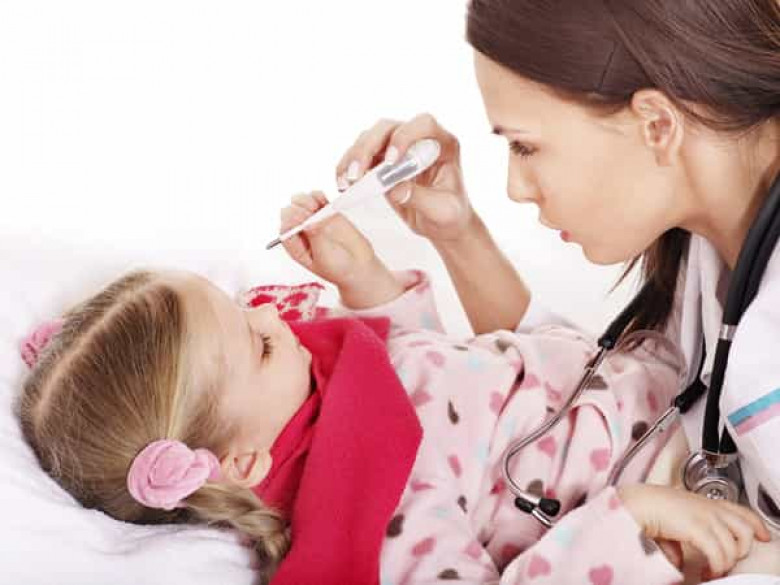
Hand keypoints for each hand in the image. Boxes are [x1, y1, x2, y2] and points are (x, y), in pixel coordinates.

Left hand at [280, 191, 377, 287]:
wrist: (359, 265)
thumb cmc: (339, 269)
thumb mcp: (324, 257)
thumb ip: (316, 238)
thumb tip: (308, 223)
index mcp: (296, 247)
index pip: (285, 229)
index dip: (290, 221)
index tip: (301, 219)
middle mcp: (302, 232)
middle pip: (290, 212)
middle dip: (298, 208)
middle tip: (310, 212)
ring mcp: (313, 221)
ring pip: (300, 202)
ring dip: (306, 200)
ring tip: (316, 206)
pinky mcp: (326, 213)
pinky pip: (316, 199)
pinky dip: (317, 196)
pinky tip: (321, 201)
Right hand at [335, 114, 475, 243]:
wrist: (443, 224)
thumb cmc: (451, 214)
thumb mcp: (442, 211)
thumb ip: (421, 198)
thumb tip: (394, 189)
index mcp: (443, 144)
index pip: (424, 124)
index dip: (404, 136)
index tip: (391, 161)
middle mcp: (419, 140)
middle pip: (388, 127)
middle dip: (368, 148)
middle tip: (357, 175)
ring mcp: (399, 148)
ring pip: (369, 138)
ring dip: (354, 158)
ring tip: (346, 182)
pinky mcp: (382, 161)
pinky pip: (361, 157)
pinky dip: (348, 168)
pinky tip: (343, 184)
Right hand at [618, 484, 770, 578]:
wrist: (632, 504)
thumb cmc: (643, 508)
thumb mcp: (665, 523)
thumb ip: (676, 540)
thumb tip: (676, 559)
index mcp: (702, 502)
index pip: (740, 510)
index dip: (755, 524)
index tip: (762, 536)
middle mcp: (708, 507)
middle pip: (745, 527)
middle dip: (742, 548)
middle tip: (729, 561)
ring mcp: (704, 516)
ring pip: (734, 544)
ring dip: (726, 562)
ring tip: (713, 571)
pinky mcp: (697, 528)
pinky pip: (718, 553)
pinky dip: (715, 566)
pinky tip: (705, 571)